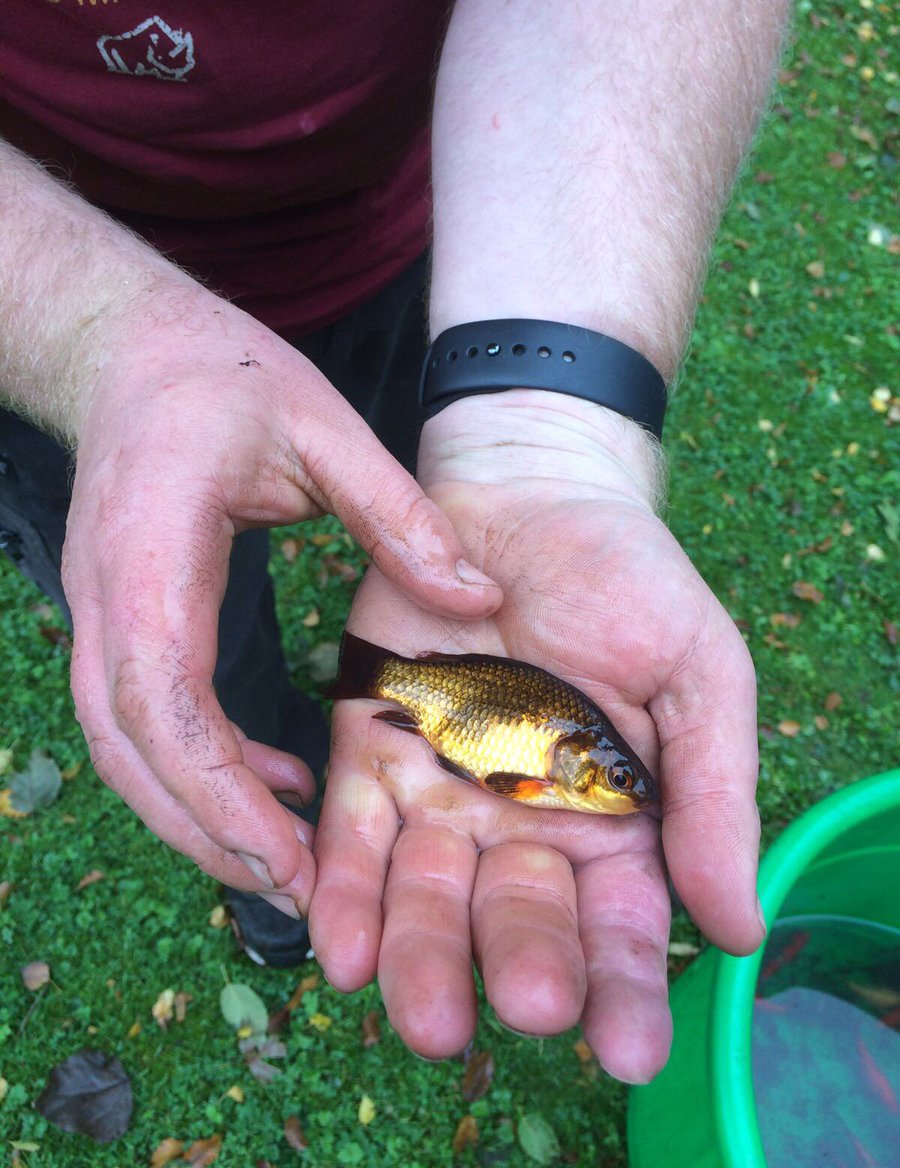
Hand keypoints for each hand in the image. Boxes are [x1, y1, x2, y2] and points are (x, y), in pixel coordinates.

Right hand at [62, 283, 500, 913]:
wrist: (129, 349)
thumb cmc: (221, 376)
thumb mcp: (323, 425)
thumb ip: (398, 512)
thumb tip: (480, 598)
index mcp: (154, 554)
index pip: (164, 700)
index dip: (218, 791)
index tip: (289, 854)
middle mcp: (106, 598)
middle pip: (133, 752)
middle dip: (209, 832)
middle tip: (303, 891)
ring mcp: (98, 612)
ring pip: (124, 752)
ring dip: (197, 815)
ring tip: (288, 857)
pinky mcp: (115, 618)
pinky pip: (139, 721)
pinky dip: (196, 770)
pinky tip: (269, 778)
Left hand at [311, 391, 762, 1081]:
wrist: (526, 492)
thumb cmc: (628, 578)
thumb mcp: (697, 672)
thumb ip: (713, 792)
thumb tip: (737, 931)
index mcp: (611, 817)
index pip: (618, 923)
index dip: (625, 986)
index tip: (626, 1046)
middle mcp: (522, 823)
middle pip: (516, 917)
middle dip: (519, 966)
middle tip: (523, 1009)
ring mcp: (442, 792)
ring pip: (427, 893)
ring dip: (421, 955)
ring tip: (422, 1013)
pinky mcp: (371, 749)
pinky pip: (352, 832)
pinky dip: (344, 889)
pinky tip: (342, 948)